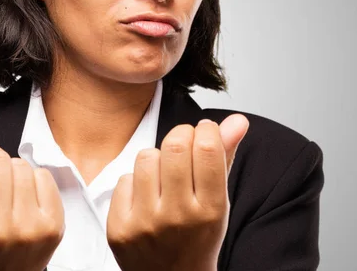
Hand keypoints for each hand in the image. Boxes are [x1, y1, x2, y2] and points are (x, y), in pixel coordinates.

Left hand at [106, 114, 248, 270]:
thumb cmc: (197, 236)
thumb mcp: (219, 201)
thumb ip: (225, 158)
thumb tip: (237, 119)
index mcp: (210, 211)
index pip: (207, 149)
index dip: (205, 130)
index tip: (204, 132)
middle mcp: (178, 218)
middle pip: (174, 146)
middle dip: (180, 135)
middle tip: (183, 143)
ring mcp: (145, 224)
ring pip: (146, 157)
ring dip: (156, 158)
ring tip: (164, 175)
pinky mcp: (119, 228)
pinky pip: (124, 179)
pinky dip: (135, 182)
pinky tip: (145, 197)